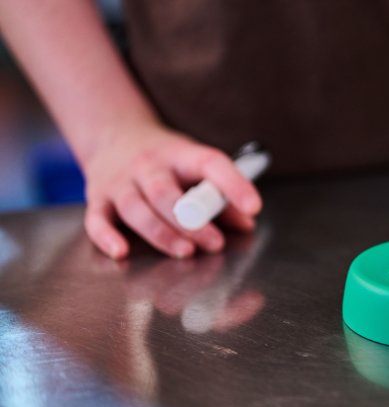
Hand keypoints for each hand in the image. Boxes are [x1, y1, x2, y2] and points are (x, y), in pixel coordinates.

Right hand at [81, 123, 261, 258]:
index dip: (233, 184)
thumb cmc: (167, 161)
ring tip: (184, 252)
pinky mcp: (97, 197)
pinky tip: (121, 252)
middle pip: (166, 192)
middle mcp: (149, 165)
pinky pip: (96, 218)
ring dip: (160, 233)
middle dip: (191, 222)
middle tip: (215, 243)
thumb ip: (222, 196)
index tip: (253, 206)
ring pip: (135, 207)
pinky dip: (106, 236)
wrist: (114, 134)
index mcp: (182, 154)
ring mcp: (120, 181)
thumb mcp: (196, 166)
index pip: (210, 163)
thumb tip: (247, 224)